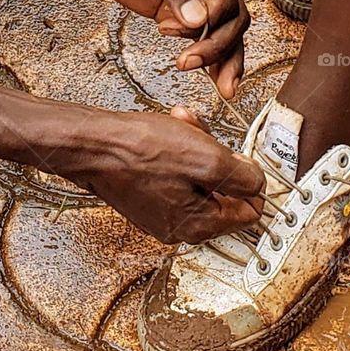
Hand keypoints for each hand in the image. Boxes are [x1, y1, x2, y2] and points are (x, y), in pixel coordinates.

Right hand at [58, 107, 264, 243]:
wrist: (91, 143)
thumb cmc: (139, 151)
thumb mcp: (207, 159)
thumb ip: (242, 177)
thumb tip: (258, 184)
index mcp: (200, 226)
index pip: (250, 212)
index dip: (248, 177)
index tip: (237, 154)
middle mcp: (180, 226)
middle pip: (223, 190)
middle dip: (217, 154)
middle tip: (203, 133)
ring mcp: (161, 211)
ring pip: (199, 176)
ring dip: (196, 145)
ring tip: (180, 124)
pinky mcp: (146, 195)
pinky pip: (175, 172)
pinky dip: (175, 148)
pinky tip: (165, 131)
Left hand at [68, 0, 250, 97]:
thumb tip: (197, 20)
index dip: (211, 20)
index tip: (182, 31)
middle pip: (232, 18)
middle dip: (220, 46)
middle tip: (192, 65)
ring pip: (221, 30)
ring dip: (221, 57)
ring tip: (221, 86)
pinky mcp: (173, 9)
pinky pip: (198, 34)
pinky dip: (204, 53)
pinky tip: (203, 71)